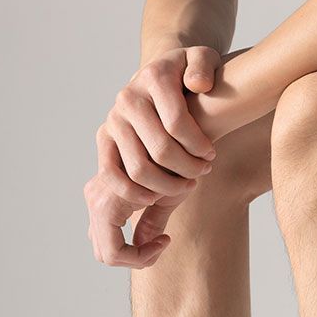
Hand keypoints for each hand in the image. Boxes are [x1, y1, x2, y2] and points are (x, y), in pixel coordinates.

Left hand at [84, 46, 220, 267]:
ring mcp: (131, 94)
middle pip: (140, 170)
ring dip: (190, 165)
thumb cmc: (181, 140)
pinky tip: (208, 147)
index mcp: (108, 144)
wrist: (194, 82)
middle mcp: (114, 118)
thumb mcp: (166, 175)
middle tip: (195, 183)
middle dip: (173, 186)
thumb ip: (154, 206)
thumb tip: (141, 243)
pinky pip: (177, 121)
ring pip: (162, 147)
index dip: (143, 202)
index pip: (112, 185)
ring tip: (205, 164)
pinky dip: (198, 142)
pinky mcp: (156, 73)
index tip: (170, 200)